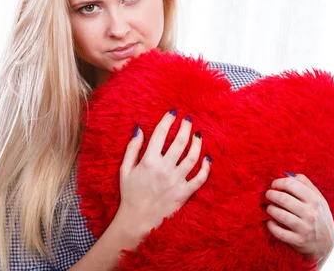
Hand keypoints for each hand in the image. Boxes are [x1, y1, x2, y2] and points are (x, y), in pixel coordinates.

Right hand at [112, 110, 210, 241]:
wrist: (137, 220)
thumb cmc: (130, 194)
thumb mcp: (125, 169)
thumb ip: (132, 148)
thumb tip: (139, 129)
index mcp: (149, 160)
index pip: (160, 133)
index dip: (168, 120)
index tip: (173, 113)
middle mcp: (164, 168)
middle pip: (179, 141)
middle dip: (185, 127)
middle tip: (188, 120)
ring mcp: (176, 180)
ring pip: (193, 157)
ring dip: (197, 143)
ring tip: (198, 135)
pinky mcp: (184, 192)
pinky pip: (200, 178)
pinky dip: (206, 168)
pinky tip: (208, 158)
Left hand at [265, 173, 333, 263]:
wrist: (326, 243)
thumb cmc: (319, 216)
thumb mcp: (318, 198)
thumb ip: (305, 184)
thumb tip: (287, 174)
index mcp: (315, 200)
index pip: (292, 184)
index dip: (279, 182)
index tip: (274, 184)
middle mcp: (310, 213)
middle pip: (284, 199)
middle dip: (272, 195)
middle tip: (268, 195)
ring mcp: (304, 228)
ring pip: (280, 215)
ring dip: (270, 209)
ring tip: (269, 207)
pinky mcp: (298, 241)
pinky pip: (279, 232)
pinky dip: (271, 226)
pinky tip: (270, 222)